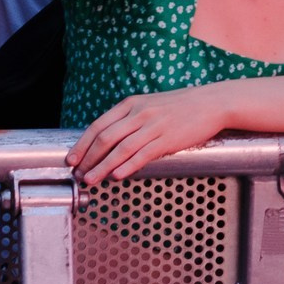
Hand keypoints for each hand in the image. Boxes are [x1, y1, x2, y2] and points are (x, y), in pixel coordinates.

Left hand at [67, 86, 231, 182]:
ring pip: (121, 149)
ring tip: (91, 180)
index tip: (71, 160)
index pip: (98, 125)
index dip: (82, 144)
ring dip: (102, 167)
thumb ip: (130, 119)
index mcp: (131, 104)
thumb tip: (108, 140)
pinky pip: (143, 154)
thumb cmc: (181, 106)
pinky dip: (127, 166)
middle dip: (88, 159)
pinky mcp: (168, 138)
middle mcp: (139, 113)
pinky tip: (117, 176)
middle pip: (105, 138)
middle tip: (79, 174)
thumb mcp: (150, 105)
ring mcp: (154, 125)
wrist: (212, 102)